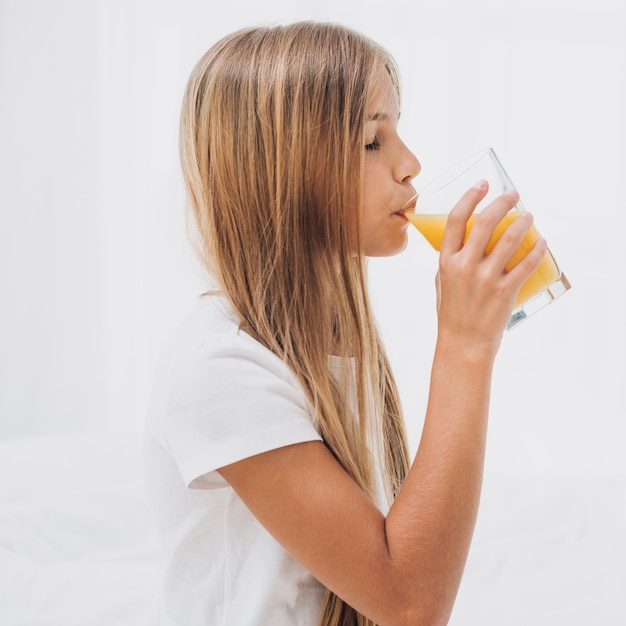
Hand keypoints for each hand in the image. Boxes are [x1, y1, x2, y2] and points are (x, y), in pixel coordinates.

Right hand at [435, 181, 546, 352]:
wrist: (463, 342)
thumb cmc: (451, 313)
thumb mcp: (441, 282)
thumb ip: (450, 261)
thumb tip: (463, 242)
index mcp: (446, 262)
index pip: (456, 220)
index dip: (470, 197)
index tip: (483, 184)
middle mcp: (464, 267)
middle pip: (486, 222)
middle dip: (502, 202)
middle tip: (513, 194)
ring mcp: (485, 279)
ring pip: (509, 239)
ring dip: (523, 222)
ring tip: (529, 215)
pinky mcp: (505, 291)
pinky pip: (526, 264)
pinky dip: (537, 250)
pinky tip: (542, 242)